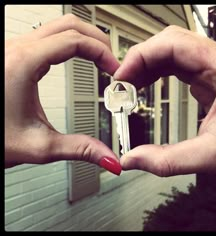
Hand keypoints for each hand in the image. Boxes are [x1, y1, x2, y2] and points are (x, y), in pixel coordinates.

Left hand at [5, 14, 121, 174]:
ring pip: (58, 27)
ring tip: (100, 59)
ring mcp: (15, 51)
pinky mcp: (16, 57)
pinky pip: (49, 38)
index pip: (74, 41)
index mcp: (22, 65)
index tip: (114, 69)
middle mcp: (16, 51)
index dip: (101, 52)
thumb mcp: (40, 145)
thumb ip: (79, 149)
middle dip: (97, 40)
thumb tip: (106, 156)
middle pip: (69, 26)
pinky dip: (70, 44)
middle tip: (111, 61)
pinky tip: (78, 58)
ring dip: (85, 39)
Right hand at [114, 26, 215, 176]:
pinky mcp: (208, 78)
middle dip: (139, 61)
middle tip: (122, 84)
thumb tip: (133, 159)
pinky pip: (175, 65)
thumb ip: (168, 160)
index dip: (140, 57)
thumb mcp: (214, 154)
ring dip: (145, 66)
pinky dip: (155, 72)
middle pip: (167, 44)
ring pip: (169, 52)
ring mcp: (212, 68)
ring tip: (129, 86)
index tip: (121, 78)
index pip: (171, 44)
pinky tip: (145, 85)